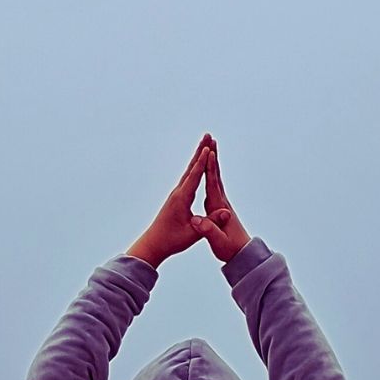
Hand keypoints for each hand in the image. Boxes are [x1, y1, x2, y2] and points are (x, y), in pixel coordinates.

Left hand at [127, 135, 213, 266]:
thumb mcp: (194, 233)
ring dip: (197, 156)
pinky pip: (187, 178)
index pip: (194, 176)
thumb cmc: (173, 240)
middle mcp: (178, 193)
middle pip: (191, 168)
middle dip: (200, 151)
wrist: (154, 244)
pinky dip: (194, 168)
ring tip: (205, 143)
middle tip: (207, 135)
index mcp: (181, 199)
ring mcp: (176, 194)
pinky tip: (197, 164)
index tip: (209, 148)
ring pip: (189, 171)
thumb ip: (210, 222)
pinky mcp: (177, 198)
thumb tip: (225, 213)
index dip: (202, 162)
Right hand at [191, 142, 251, 262]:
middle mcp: (222, 202)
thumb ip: (208, 230)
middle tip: (211, 139)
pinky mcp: (221, 208)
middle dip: (213, 157)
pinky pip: (214, 186)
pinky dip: (211, 174)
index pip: (213, 184)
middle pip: (216, 175)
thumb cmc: (230, 250)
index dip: (209, 168)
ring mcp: (222, 204)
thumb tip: (198, 220)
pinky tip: (209, 170)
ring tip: (210, 148)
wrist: (243, 254)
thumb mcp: (218, 242)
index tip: (207, 152)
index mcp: (220, 208)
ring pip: (216, 178)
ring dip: (212, 162)